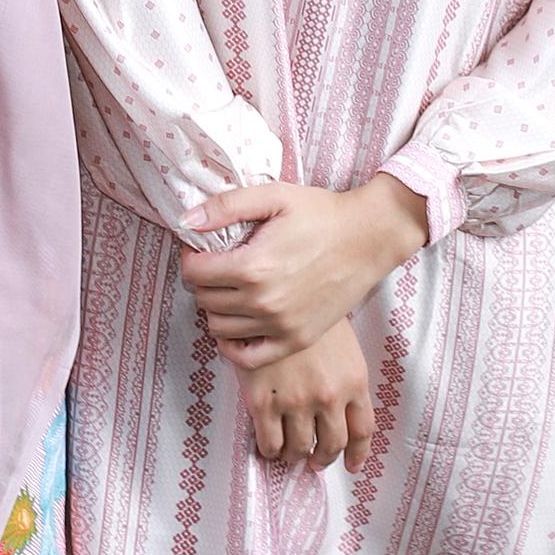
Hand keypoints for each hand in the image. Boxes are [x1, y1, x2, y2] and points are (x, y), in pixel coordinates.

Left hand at [182, 177, 428, 369]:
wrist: (369, 237)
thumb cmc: (322, 213)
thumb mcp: (275, 196)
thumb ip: (226, 206)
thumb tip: (186, 222)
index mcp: (252, 266)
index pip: (194, 273)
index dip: (191, 257)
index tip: (202, 249)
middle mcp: (262, 302)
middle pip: (204, 299)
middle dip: (203, 280)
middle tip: (218, 265)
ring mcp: (280, 325)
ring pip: (219, 328)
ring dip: (216, 308)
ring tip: (231, 289)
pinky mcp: (296, 339)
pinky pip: (247, 357)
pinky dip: (232, 346)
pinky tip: (237, 325)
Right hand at [238, 320, 374, 471]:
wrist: (271, 297)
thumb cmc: (308, 315)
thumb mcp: (343, 343)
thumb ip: (346, 377)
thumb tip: (343, 408)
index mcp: (354, 380)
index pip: (362, 429)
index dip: (357, 453)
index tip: (352, 464)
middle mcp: (329, 396)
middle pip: (332, 445)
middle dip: (323, 458)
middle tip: (315, 461)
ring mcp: (296, 401)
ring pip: (300, 449)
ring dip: (295, 456)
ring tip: (289, 453)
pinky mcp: (263, 402)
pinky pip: (270, 442)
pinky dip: (270, 451)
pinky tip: (268, 447)